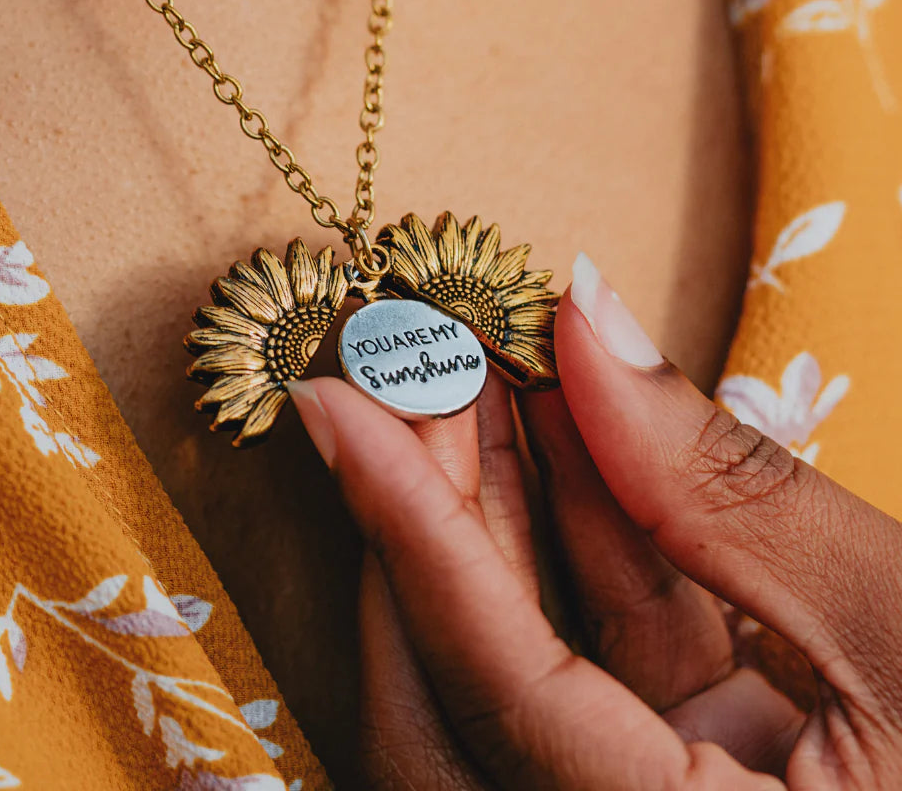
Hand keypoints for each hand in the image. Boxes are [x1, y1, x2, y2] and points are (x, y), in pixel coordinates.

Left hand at [287, 253, 901, 788]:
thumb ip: (729, 484)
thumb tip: (590, 320)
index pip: (495, 684)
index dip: (410, 528)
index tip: (337, 402)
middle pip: (470, 688)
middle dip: (433, 513)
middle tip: (408, 371)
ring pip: (530, 662)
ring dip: (502, 509)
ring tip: (475, 372)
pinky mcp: (703, 774)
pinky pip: (607, 653)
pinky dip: (587, 536)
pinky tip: (566, 426)